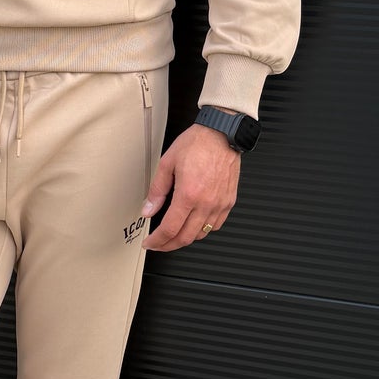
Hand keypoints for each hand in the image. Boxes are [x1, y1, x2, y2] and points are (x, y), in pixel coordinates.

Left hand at [141, 123, 239, 250]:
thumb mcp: (167, 163)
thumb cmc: (198, 143)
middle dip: (168, 245)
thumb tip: (148, 209)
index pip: (170, 229)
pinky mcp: (229, 201)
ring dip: (185, 239)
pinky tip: (194, 224)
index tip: (150, 243)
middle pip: (185, 238)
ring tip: (174, 234)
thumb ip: (157, 190)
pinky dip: (203, 230)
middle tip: (158, 244)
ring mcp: (220, 204)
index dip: (157, 241)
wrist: (222, 133)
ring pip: (201, 234)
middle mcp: (206, 202)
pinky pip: (215, 225)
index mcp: (189, 194)